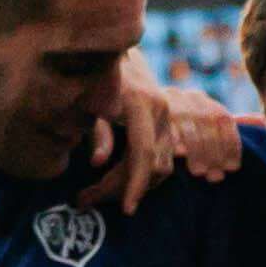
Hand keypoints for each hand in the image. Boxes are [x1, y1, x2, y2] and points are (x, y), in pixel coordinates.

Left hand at [82, 68, 244, 212]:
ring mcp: (170, 112)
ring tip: (120, 194)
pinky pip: (175, 152)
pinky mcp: (174, 116)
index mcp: (139, 104)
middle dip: (137, 188)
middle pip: (158, 162)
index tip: (127, 209)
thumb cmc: (98, 82)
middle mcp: (160, 109)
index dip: (134, 184)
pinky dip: (163, 172)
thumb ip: (98, 135)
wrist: (119, 57)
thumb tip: (98, 163)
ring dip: (146, 184)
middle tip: (108, 200)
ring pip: (168, 160)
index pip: (142, 153)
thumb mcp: (90, 105)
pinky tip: (151, 184)